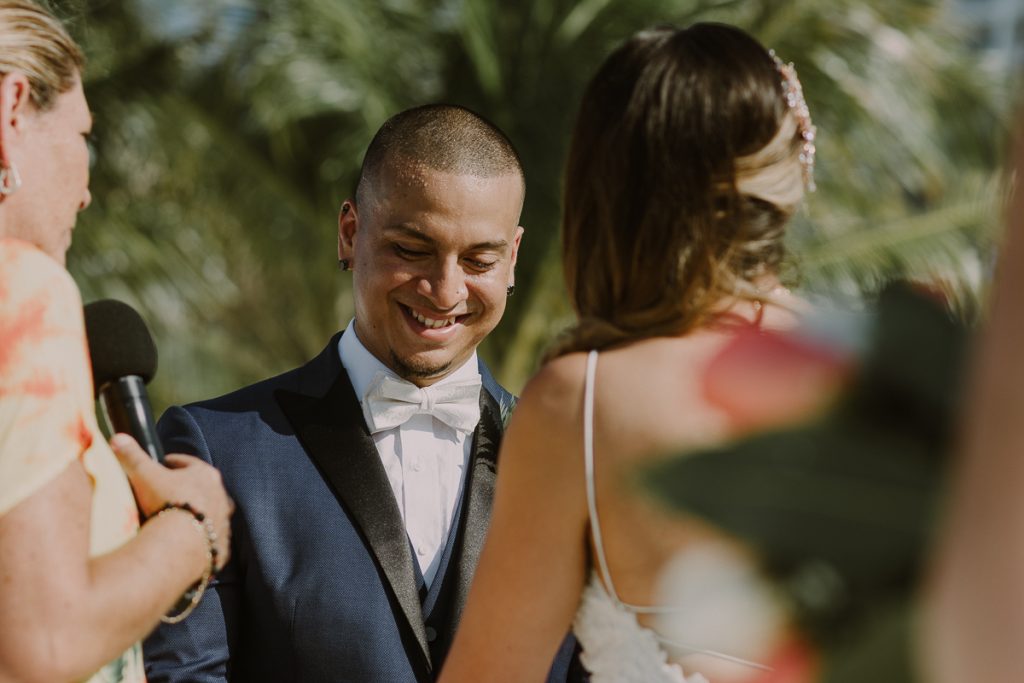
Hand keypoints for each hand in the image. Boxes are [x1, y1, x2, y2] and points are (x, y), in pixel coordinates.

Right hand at [110, 433, 233, 569]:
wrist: (182, 544)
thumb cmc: (166, 501)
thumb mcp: (145, 474)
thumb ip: (133, 456)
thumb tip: (118, 438)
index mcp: (206, 474)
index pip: (187, 463)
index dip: (173, 463)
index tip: (163, 464)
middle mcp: (220, 495)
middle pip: (202, 487)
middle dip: (187, 488)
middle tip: (169, 492)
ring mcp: (223, 521)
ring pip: (209, 513)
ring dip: (196, 513)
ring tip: (178, 519)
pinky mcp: (222, 545)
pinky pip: (210, 539)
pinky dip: (199, 538)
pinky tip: (186, 543)